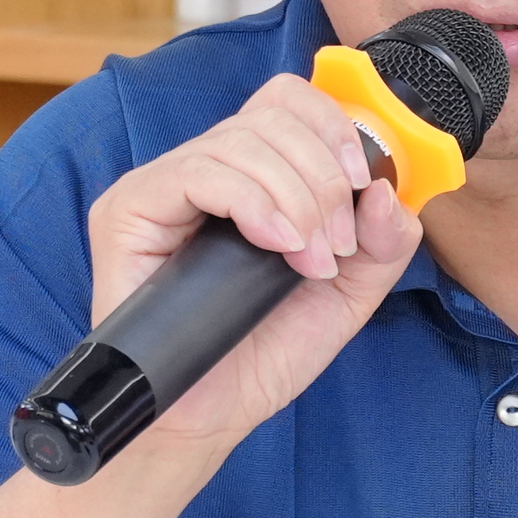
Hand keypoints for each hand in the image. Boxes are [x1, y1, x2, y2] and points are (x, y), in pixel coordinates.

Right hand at [80, 72, 427, 464]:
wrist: (208, 416)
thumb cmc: (262, 354)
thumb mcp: (347, 294)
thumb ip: (383, 243)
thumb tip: (388, 190)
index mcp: (251, 174)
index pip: (289, 101)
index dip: (334, 126)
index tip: (364, 182)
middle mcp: (204, 168)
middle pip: (274, 113)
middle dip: (324, 176)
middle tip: (335, 243)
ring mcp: (162, 184)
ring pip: (242, 139)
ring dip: (296, 198)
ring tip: (308, 260)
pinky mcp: (129, 208)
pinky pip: (198, 171)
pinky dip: (252, 202)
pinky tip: (276, 245)